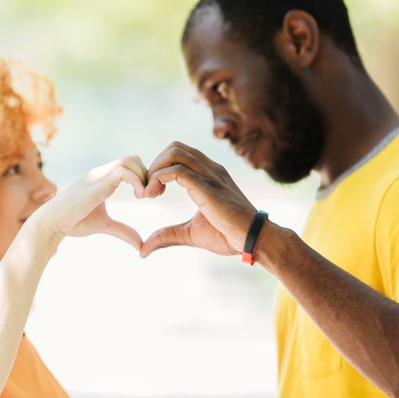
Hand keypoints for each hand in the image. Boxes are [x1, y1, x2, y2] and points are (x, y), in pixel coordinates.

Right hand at [36, 155, 146, 249]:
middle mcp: (102, 173)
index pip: (131, 165)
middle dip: (148, 175)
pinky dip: (136, 181)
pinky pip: (123, 171)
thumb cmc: (73, 222)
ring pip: (130, 160)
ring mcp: (99, 175)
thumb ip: (123, 231)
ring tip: (145, 197)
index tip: (150, 196)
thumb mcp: (105, 225)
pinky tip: (139, 196)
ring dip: (143, 177)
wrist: (52, 223)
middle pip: (133, 159)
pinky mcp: (97, 183)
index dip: (144, 177)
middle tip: (151, 196)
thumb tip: (140, 245)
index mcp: (104, 179)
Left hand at [141, 142, 255, 257]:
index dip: (160, 167)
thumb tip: (143, 250)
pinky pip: (177, 170)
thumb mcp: (190, 234)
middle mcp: (210, 169)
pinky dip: (158, 178)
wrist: (255, 239)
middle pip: (174, 147)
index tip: (153, 191)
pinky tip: (154, 195)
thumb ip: (168, 235)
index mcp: (210, 174)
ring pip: (174, 153)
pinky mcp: (207, 187)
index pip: (179, 153)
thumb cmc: (229, 236)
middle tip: (148, 191)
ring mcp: (210, 175)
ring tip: (149, 193)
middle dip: (154, 165)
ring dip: (154, 170)